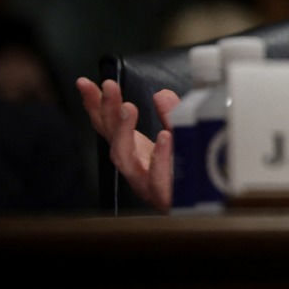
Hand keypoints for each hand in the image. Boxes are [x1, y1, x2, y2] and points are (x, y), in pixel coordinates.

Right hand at [77, 77, 179, 212]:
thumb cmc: (185, 174)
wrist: (204, 206)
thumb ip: (171, 115)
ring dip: (124, 132)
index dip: (95, 105)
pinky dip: (159, 156)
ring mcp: (146, 182)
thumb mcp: (180, 137)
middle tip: (108, 86)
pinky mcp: (164, 196)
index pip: (107, 125)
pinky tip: (164, 137)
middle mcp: (134, 167)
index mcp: (134, 151)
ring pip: (125, 159)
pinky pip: (158, 177)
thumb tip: (161, 93)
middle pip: (111, 138)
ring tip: (128, 108)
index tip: (85, 82)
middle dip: (106, 111)